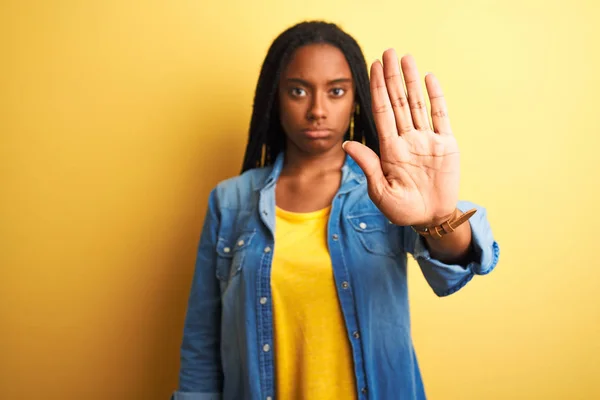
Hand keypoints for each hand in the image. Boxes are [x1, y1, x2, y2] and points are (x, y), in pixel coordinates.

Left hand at [343, 49, 459, 226]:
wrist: (430, 218)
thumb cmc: (402, 210)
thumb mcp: (381, 191)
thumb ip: (368, 166)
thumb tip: (347, 144)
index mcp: (389, 150)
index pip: (382, 112)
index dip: (376, 89)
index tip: (372, 67)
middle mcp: (406, 139)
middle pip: (398, 101)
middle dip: (392, 77)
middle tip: (388, 52)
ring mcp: (426, 140)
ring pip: (418, 103)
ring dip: (411, 81)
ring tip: (406, 58)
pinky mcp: (446, 144)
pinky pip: (440, 116)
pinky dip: (436, 97)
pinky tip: (428, 78)